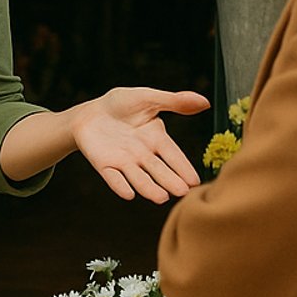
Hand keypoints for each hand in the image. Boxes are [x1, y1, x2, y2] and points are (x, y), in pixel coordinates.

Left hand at [70, 87, 210, 203]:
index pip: (173, 155)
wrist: (89, 113)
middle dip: (170, 180)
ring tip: (161, 198)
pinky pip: (113, 177)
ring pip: (138, 177)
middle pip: (158, 170)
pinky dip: (120, 185)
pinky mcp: (105, 165)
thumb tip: (206, 102)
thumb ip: (174, 101)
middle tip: (182, 192)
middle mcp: (143, 155)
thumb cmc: (120, 104)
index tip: (194, 181)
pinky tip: (128, 194)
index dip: (183, 167)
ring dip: (148, 187)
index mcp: (156, 139)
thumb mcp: (148, 98)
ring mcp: (124, 162)